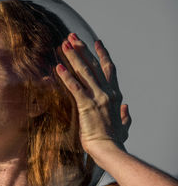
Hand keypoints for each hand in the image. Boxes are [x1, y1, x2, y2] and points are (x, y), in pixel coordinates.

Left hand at [56, 33, 130, 153]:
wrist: (109, 149)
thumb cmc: (114, 140)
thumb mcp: (123, 125)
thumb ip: (125, 116)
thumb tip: (127, 108)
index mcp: (115, 95)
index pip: (109, 69)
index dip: (102, 54)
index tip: (96, 42)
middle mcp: (107, 92)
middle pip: (94, 65)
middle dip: (82, 49)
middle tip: (72, 36)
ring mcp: (97, 97)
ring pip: (84, 71)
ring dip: (73, 57)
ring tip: (63, 45)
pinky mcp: (87, 104)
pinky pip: (74, 87)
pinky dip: (66, 76)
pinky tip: (57, 67)